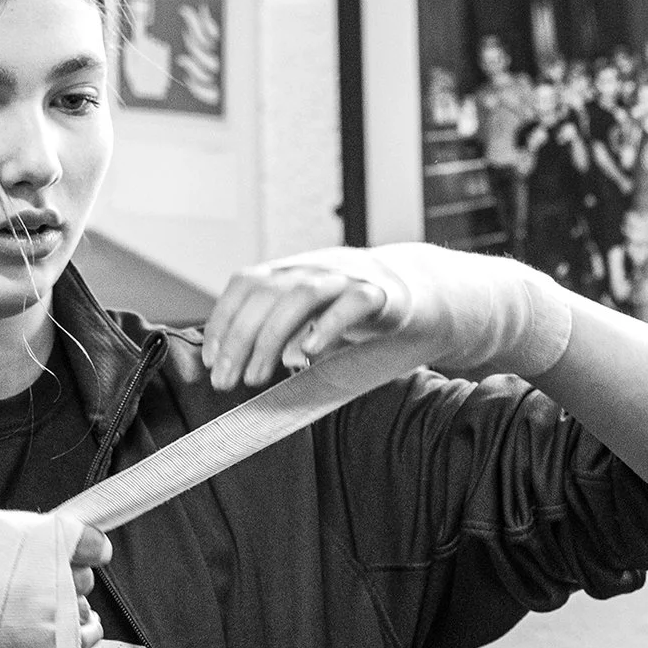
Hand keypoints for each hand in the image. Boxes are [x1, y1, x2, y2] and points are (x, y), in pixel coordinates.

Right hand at [0, 511, 108, 647]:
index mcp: (27, 533)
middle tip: (26, 595)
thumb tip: (29, 543)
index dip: (83, 548)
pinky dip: (78, 636)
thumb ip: (8, 538)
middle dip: (61, 581)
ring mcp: (55, 608)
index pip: (86, 538)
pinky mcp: (55, 646)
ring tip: (21, 623)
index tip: (79, 556)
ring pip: (80, 605)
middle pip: (81, 574)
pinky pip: (89, 636)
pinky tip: (53, 636)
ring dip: (60, 611)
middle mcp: (49, 567)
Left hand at [201, 244, 572, 389]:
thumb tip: (234, 368)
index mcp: (297, 269)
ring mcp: (352, 276)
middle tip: (230, 381)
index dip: (222, 321)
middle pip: (266, 291)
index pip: (246, 284)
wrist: (436, 296)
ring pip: (300, 294)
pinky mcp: (384, 294)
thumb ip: (282, 335)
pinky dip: (323, 328)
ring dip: (272, 336)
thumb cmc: (368, 316)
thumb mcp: (317, 320)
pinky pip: (349, 304)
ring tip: (262, 375)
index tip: (211, 363)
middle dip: (239, 338)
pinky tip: (305, 356)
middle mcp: (319, 266)